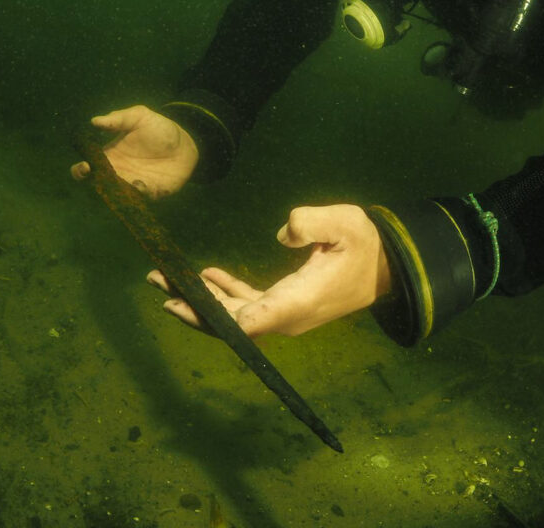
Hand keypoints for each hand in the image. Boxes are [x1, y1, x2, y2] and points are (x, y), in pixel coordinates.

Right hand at [70, 105, 197, 198]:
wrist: (184, 143)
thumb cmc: (157, 129)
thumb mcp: (138, 117)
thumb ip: (118, 118)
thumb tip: (94, 121)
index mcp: (109, 157)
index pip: (86, 169)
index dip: (80, 170)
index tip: (85, 166)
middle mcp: (118, 175)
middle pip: (98, 187)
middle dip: (96, 186)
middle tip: (102, 178)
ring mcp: (134, 185)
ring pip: (119, 195)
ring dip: (119, 192)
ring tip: (124, 180)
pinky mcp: (153, 192)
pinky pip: (144, 197)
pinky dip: (142, 193)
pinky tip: (143, 184)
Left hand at [147, 204, 391, 336]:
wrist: (385, 266)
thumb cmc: (365, 243)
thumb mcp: (346, 222)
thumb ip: (314, 222)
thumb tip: (285, 232)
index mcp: (297, 301)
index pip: (251, 320)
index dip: (216, 317)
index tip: (184, 305)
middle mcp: (286, 316)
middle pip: (231, 322)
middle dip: (193, 306)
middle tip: (158, 283)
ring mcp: (284, 313)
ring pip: (235, 316)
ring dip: (201, 299)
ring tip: (165, 280)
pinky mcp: (285, 304)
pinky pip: (248, 306)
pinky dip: (224, 294)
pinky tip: (206, 275)